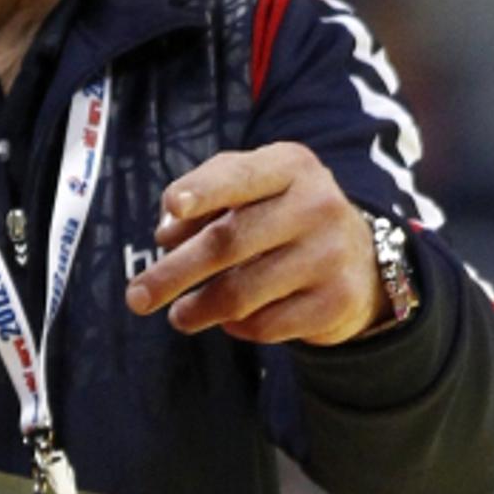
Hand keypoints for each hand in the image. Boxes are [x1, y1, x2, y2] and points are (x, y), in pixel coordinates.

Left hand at [125, 142, 386, 345]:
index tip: (174, 205)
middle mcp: (316, 204)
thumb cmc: (278, 214)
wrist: (358, 258)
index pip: (241, 176)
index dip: (205, 190)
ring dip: (198, 309)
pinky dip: (238, 327)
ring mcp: (331, 253)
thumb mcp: (247, 189)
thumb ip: (201, 198)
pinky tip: (230, 320)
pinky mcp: (338, 300)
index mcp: (289, 166)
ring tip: (178, 316)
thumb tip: (166, 235)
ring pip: (242, 292)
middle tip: (135, 298)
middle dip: (174, 273)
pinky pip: (267, 324)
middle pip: (229, 242)